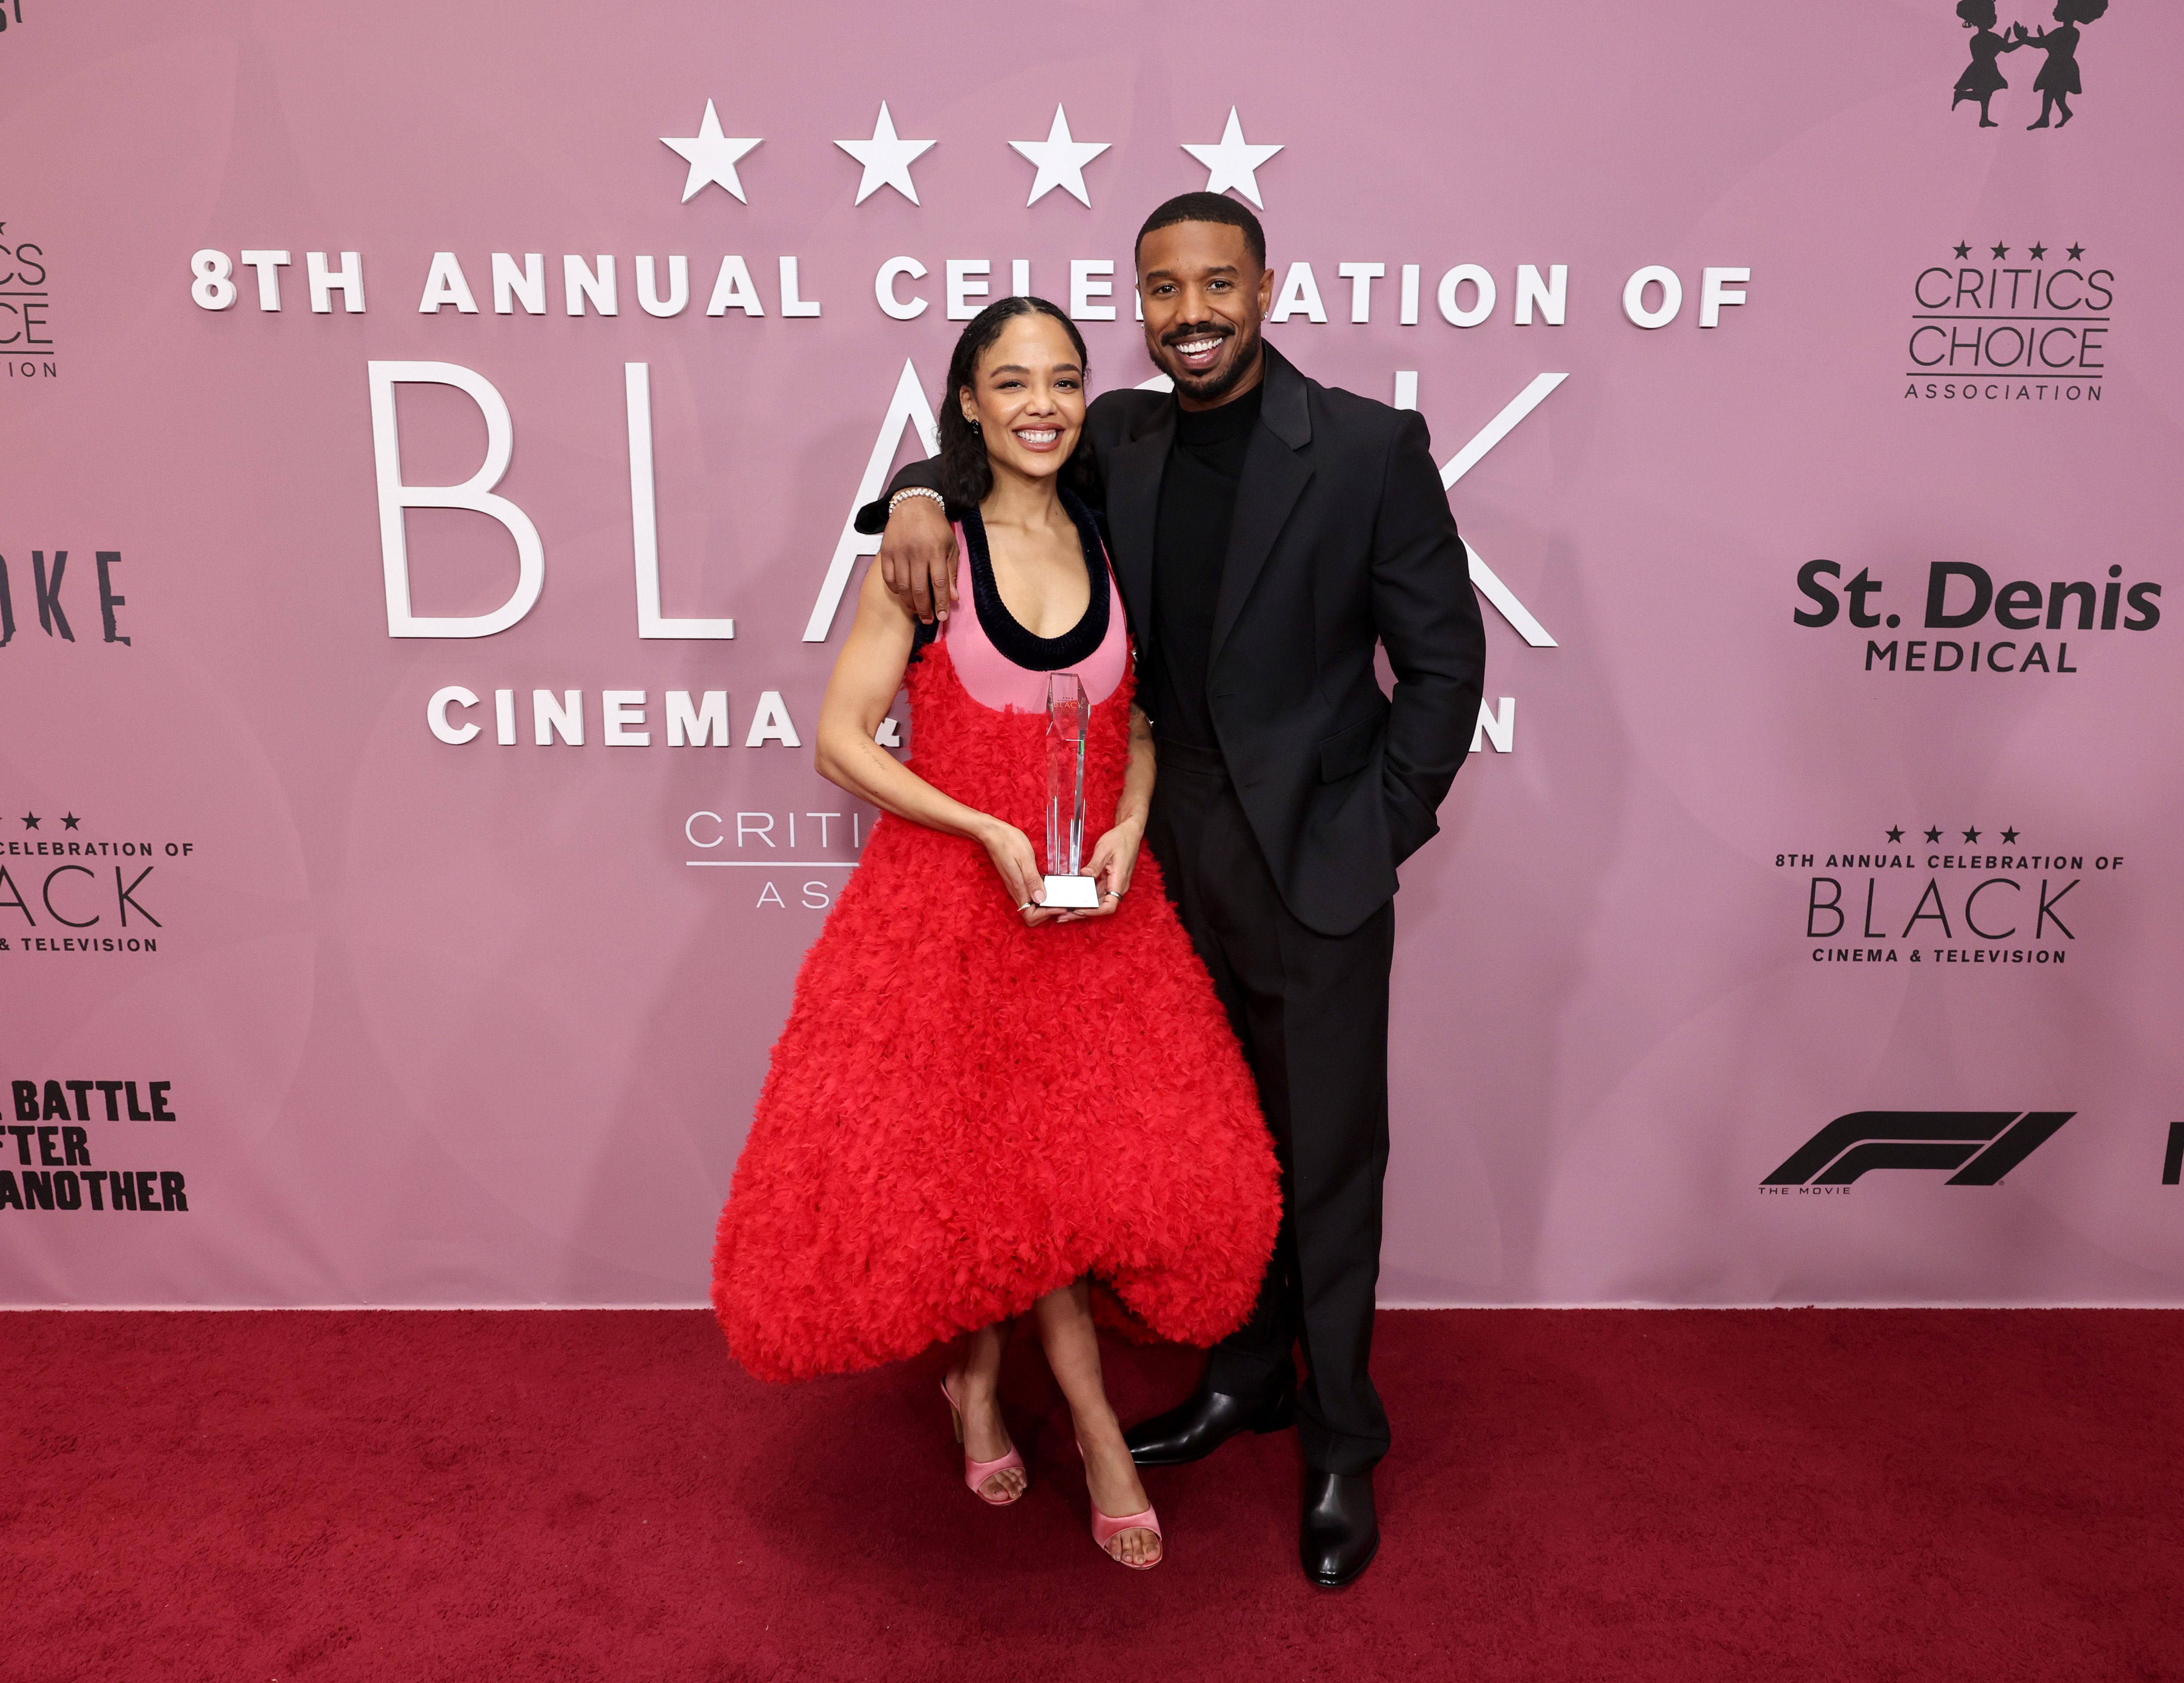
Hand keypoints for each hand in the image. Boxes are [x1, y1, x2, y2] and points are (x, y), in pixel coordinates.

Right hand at [878, 495, 957, 623]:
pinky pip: (888, 578)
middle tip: (927, 620)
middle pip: (919, 589)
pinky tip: (902, 594)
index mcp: (936, 551)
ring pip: (903, 587)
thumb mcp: (951, 546)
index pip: (939, 584)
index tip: (942, 617)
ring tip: (916, 611)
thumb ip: (952, 572)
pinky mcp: (886, 552)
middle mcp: (917, 553)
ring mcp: (899, 553)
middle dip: (924, 609)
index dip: (940, 603)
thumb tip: (953, 598)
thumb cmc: (936, 527)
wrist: (914, 503)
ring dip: (910, 603)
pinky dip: (895, 590)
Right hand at [979, 820, 1066, 926]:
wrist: (992, 833)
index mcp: (1018, 888)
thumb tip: (1041, 899)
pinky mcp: (1015, 881)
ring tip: (1057, 896)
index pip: (1030, 916)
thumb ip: (1032, 880)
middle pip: (1030, 915)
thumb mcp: (1025, 858)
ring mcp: (1014, 887)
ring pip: (1029, 907)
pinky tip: (1047, 887)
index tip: (1059, 905)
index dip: (1046, 914)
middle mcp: (1015, 891)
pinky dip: (1039, 896)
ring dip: (1044, 906)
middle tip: (1060, 903)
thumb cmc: (1009, 842)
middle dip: (1046, 913)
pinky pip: (1027, 896)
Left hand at [1060, 821, 1142, 921]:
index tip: (1079, 909)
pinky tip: (1075, 899)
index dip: (1094, 911)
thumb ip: (1094, 865)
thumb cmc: (1121, 839)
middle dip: (1082, 913)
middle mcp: (1118, 886)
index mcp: (1119, 881)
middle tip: (1063, 916)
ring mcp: (1114, 884)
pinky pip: (1097, 894)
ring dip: (1082, 907)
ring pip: (1097, 902)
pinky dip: (1086, 898)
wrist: (1130, 833)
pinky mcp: (1110, 881)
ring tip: (1065, 911)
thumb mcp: (1105, 849)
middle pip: (1100, 907)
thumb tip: (1083, 876)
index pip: (1109, 906)